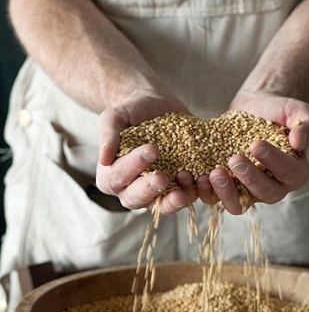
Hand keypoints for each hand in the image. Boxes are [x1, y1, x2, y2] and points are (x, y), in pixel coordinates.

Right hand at [96, 89, 193, 214]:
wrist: (158, 106)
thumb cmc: (132, 112)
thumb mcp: (116, 117)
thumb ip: (108, 135)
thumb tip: (103, 159)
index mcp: (111, 176)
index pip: (117, 177)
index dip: (132, 167)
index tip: (151, 149)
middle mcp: (132, 190)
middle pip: (137, 199)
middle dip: (150, 189)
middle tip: (162, 177)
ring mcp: (158, 192)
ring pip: (163, 205)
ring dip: (174, 198)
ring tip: (186, 178)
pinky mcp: (180, 187)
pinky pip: (188, 197)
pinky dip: (196, 191)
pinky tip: (204, 179)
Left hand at [198, 90, 308, 214]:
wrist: (257, 107)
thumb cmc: (281, 110)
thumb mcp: (299, 112)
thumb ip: (307, 126)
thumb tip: (299, 143)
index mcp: (296, 173)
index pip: (288, 173)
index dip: (273, 162)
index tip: (257, 144)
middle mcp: (275, 187)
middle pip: (265, 193)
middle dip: (250, 178)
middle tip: (235, 159)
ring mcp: (249, 190)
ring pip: (239, 204)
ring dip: (226, 192)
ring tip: (214, 173)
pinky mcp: (228, 186)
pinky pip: (216, 198)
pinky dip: (206, 191)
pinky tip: (197, 176)